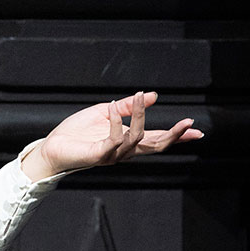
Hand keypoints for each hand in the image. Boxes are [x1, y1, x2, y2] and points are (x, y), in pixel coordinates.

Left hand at [25, 91, 204, 179]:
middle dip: (174, 136)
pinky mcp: (100, 155)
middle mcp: (125, 151)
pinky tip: (114, 108)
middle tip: (187, 123)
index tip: (197, 131)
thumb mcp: (106, 113)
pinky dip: (117, 122)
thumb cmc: (77, 133)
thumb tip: (151, 95)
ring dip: (140, 116)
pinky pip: (115, 139)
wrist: (53, 146)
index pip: (158, 139)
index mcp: (128, 141)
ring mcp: (114, 155)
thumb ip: (128, 107)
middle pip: (157, 146)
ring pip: (138, 138)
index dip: (178, 136)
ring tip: (135, 98)